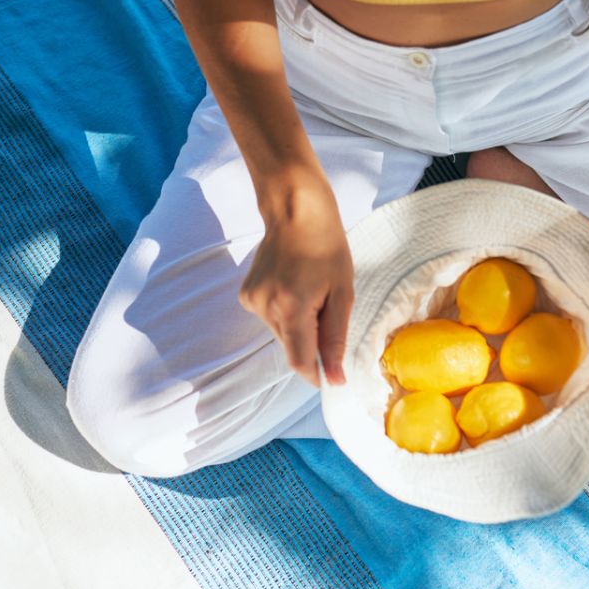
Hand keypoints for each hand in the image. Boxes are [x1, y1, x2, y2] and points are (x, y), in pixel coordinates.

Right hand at [238, 178, 352, 387]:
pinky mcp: (246, 295)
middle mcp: (264, 307)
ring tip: (310, 291)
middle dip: (312, 341)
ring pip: (281, 334)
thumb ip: (335, 338)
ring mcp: (252, 301)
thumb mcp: (342, 293)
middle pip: (292, 347)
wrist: (295, 211)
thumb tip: (335, 378)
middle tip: (327, 307)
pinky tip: (294, 286)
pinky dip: (286, 313)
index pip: (300, 362)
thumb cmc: (326, 246)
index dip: (318, 373)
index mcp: (290, 308)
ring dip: (299, 325)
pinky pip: (271, 319)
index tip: (334, 374)